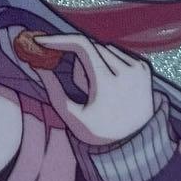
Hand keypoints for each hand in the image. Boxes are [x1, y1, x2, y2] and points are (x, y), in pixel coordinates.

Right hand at [26, 33, 156, 145]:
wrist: (135, 141)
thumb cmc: (98, 130)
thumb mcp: (71, 115)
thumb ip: (53, 89)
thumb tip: (36, 64)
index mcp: (108, 83)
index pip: (82, 46)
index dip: (60, 39)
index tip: (43, 41)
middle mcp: (126, 72)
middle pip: (90, 49)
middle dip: (79, 62)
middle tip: (83, 89)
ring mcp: (138, 68)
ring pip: (103, 48)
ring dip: (94, 62)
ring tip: (100, 90)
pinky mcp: (145, 67)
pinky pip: (117, 53)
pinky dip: (108, 63)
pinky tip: (112, 86)